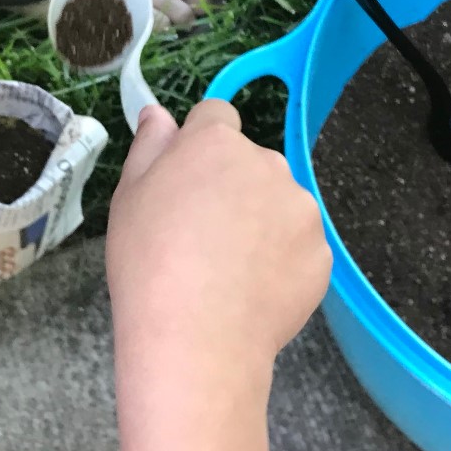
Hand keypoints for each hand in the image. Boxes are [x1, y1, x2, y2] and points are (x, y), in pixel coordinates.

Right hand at [105, 101, 331, 362]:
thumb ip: (150, 146)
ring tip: (229, 270)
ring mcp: (301, 210)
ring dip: (261, 222)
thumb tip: (159, 112)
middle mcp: (268, 164)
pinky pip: (299, 248)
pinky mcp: (321, 255)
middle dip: (233, 186)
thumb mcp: (129, 198)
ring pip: (279, 204)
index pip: (216, 116)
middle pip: (251, 162)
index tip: (186, 183)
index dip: (199, 146)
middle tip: (201, 236)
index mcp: (217, 143)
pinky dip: (281, 262)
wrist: (196, 337)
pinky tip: (252, 292)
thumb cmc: (149, 263)